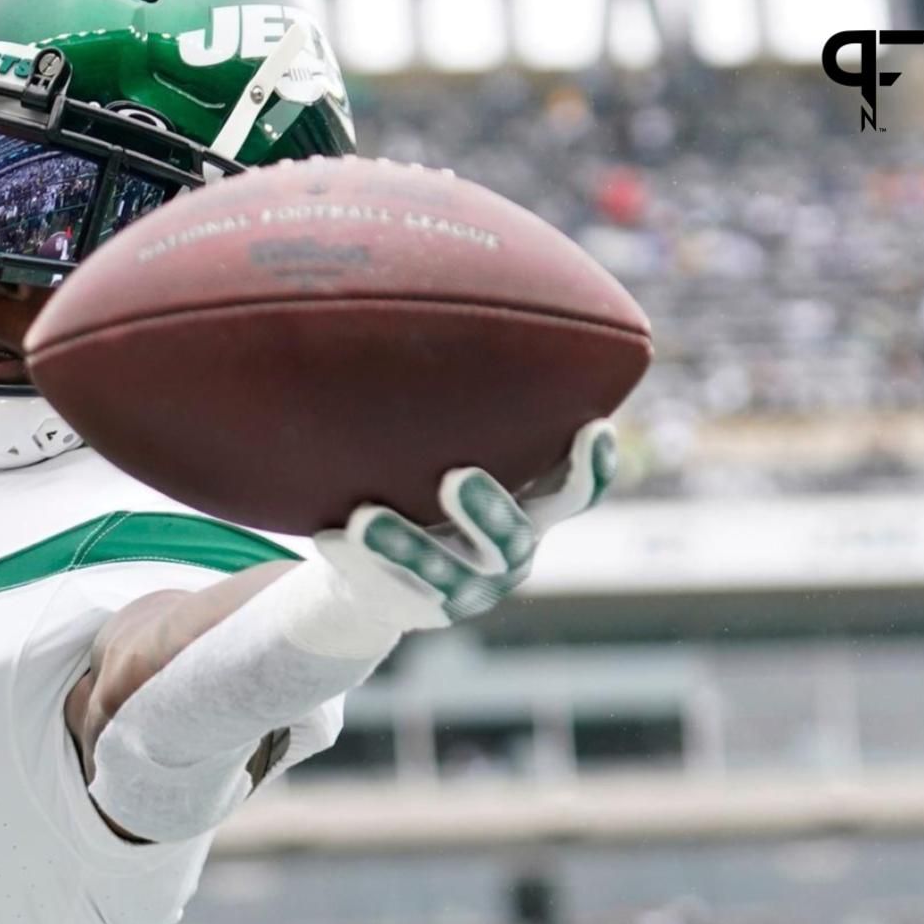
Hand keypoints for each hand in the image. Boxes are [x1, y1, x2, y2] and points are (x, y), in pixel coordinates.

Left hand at [313, 420, 618, 631]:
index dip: (593, 467)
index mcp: (532, 512)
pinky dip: (358, 561)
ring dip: (404, 542)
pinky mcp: (418, 609)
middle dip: (486, 509)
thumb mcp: (458, 458)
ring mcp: (466, 589)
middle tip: (455, 477)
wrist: (386, 575)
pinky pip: (388, 587)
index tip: (593, 427)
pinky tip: (329, 537)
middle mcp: (510, 555)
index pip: (575, 494)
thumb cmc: (430, 491)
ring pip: (441, 571)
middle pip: (511, 538)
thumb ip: (474, 423)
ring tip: (364, 517)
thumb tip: (447, 315)